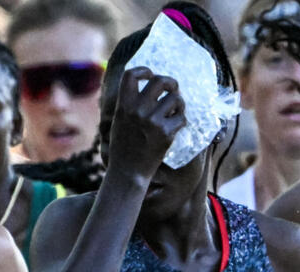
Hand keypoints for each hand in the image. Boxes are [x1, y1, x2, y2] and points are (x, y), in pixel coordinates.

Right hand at [106, 66, 186, 182]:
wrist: (128, 172)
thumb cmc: (122, 148)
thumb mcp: (118, 122)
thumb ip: (127, 104)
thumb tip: (140, 86)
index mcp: (124, 106)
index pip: (132, 75)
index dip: (144, 71)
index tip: (149, 75)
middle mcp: (138, 110)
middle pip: (160, 81)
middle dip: (170, 82)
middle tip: (172, 89)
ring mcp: (153, 122)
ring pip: (175, 98)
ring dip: (178, 103)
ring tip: (175, 110)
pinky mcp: (166, 133)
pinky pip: (181, 117)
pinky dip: (181, 120)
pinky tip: (175, 126)